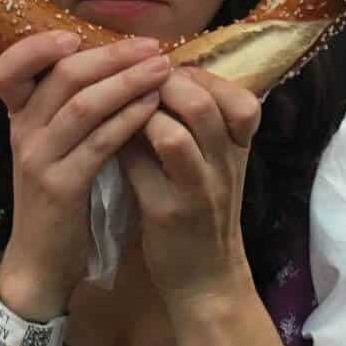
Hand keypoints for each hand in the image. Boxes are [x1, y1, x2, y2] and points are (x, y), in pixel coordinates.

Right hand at [0, 31, 168, 319]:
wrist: (42, 259)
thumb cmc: (59, 191)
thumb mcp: (54, 144)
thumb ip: (71, 105)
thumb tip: (112, 59)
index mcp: (19, 117)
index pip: (6, 69)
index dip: (36, 46)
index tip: (76, 34)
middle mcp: (23, 132)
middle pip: (62, 76)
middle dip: (110, 55)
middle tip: (150, 45)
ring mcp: (39, 159)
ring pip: (83, 104)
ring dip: (127, 81)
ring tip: (162, 67)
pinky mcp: (62, 186)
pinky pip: (99, 142)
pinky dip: (128, 118)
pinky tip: (153, 105)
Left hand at [119, 67, 260, 310]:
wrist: (205, 276)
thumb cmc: (204, 206)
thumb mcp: (215, 160)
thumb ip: (197, 119)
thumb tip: (154, 70)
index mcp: (240, 148)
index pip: (239, 97)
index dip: (198, 76)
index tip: (167, 74)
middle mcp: (225, 165)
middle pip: (200, 104)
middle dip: (161, 84)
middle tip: (135, 83)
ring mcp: (197, 191)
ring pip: (171, 135)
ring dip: (138, 115)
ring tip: (121, 110)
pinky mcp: (166, 213)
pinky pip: (138, 168)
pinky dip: (119, 145)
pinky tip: (105, 140)